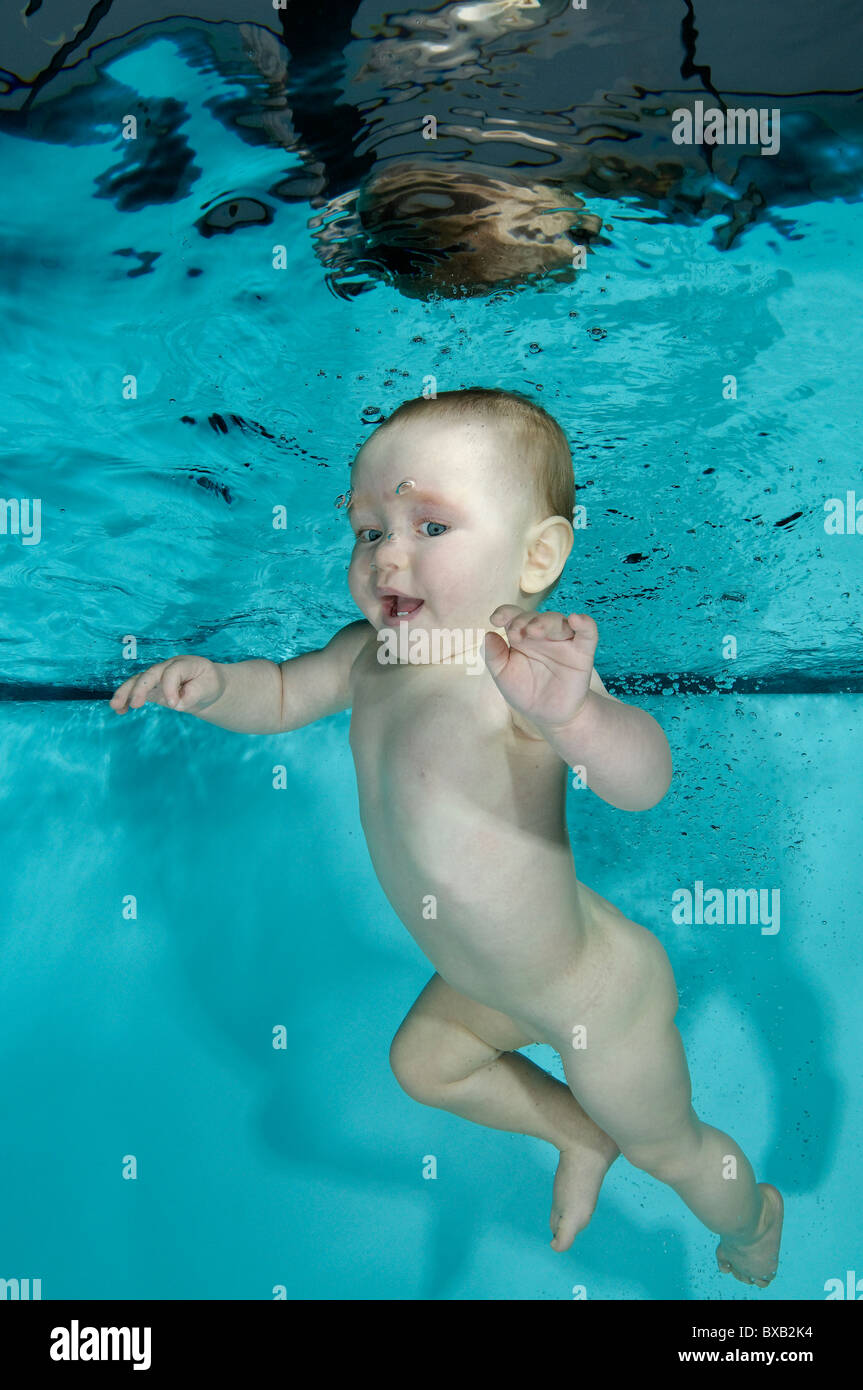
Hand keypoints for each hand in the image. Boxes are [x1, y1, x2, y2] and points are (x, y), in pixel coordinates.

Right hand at [109, 655, 223, 714]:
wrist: (205, 685)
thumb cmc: (208, 684)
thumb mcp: (209, 688)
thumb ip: (194, 694)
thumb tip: (175, 703)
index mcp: (184, 663)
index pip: (172, 672)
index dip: (170, 688)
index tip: (175, 705)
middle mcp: (167, 667)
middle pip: (150, 673)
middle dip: (141, 688)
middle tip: (136, 704)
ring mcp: (157, 676)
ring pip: (138, 681)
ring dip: (125, 692)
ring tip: (116, 706)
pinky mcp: (150, 688)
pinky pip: (134, 691)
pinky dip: (125, 699)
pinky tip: (118, 710)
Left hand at [483, 607, 598, 730]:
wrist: (550, 716)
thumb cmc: (525, 692)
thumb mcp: (503, 676)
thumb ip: (494, 657)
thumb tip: (488, 635)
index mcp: (522, 636)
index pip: (514, 616)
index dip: (505, 612)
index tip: (495, 620)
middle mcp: (543, 635)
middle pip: (535, 616)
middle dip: (523, 621)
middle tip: (515, 634)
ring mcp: (563, 642)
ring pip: (558, 622)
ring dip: (546, 622)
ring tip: (534, 630)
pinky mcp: (582, 653)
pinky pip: (588, 633)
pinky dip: (585, 623)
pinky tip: (576, 619)